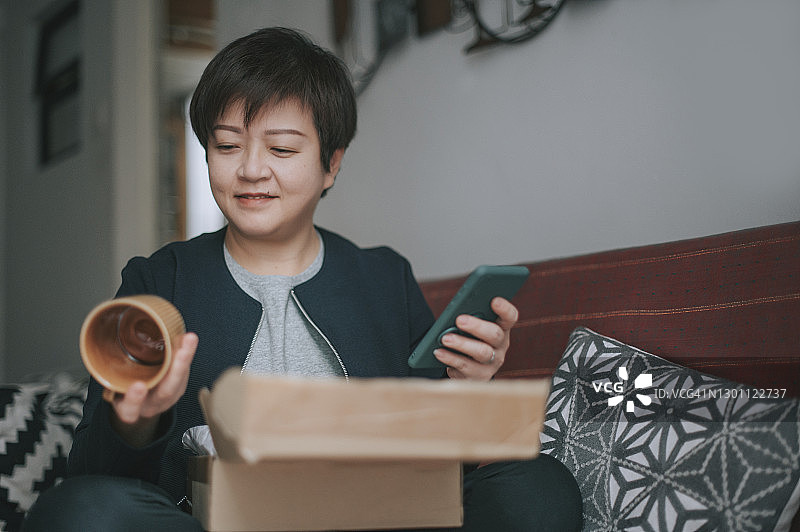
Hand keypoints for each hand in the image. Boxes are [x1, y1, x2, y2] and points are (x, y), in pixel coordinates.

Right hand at [109, 332, 197, 446]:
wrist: (139, 406)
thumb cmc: (122, 392)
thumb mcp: (109, 390)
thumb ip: (107, 376)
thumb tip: (100, 343)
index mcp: (130, 410)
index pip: (130, 408)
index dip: (135, 398)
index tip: (138, 386)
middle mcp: (151, 405)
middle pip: (165, 392)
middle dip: (175, 371)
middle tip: (181, 352)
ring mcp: (167, 397)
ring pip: (179, 380)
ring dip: (186, 358)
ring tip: (189, 339)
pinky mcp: (177, 387)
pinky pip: (185, 372)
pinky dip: (187, 354)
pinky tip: (187, 339)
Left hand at [433, 297, 518, 380]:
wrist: (466, 370)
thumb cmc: (468, 340)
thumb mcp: (471, 329)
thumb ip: (469, 318)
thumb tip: (456, 313)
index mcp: (501, 328)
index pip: (510, 317)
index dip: (504, 309)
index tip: (494, 300)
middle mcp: (500, 346)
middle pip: (495, 334)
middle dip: (477, 326)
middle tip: (459, 320)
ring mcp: (492, 363)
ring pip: (482, 352)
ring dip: (462, 344)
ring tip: (445, 338)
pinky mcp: (479, 376)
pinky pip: (465, 367)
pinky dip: (450, 358)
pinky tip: (439, 352)